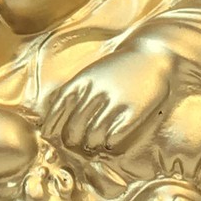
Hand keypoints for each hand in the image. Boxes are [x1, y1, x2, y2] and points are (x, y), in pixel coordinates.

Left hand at [46, 43, 173, 153]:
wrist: (150, 55)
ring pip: (92, 136)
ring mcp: (115, 102)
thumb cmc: (118, 68)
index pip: (58, 107)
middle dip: (72, 140)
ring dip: (91, 144)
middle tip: (76, 144)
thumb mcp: (91, 73)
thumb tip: (53, 113)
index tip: (50, 135)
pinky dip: (109, 143)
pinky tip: (110, 140)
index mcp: (82, 80)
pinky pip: (114, 137)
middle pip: (74, 127)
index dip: (51, 124)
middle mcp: (95, 92)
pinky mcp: (133, 112)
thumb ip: (75, 90)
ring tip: (94, 144)